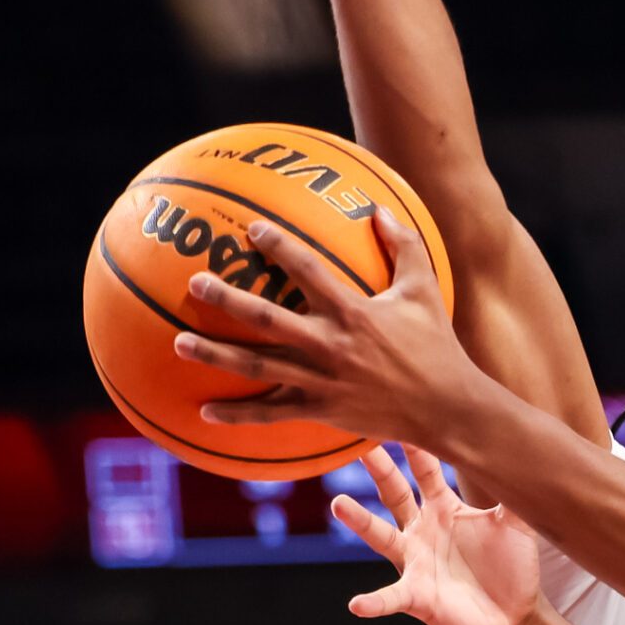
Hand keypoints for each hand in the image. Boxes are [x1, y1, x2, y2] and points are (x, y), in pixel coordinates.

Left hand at [173, 208, 479, 448]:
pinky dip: (238, 415)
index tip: (252, 229)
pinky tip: (206, 411)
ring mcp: (322, 381)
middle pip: (267, 319)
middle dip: (228, 300)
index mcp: (353, 312)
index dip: (278, 245)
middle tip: (195, 283)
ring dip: (216, 355)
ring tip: (178, 342)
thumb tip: (380, 208)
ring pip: (258, 367)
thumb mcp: (424, 290)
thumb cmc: (436, 346)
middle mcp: (331, 345)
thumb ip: (404, 247)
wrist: (445, 407)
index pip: (308, 269)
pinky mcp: (321, 411)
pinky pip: (272, 414)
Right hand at [332, 446, 539, 624]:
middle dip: (380, 469)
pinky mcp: (417, 598)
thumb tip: (532, 449)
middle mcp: (422, 531)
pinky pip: (390, 599)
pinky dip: (373, 602)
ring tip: (338, 504)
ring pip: (382, 537)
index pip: (426, 470)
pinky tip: (356, 605)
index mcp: (445, 509)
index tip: (403, 413)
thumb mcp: (517, 526)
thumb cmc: (511, 569)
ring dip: (360, 521)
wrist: (514, 618)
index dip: (416, 445)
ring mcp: (415, 563)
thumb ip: (518, 491)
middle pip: (395, 493)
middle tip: (359, 443)